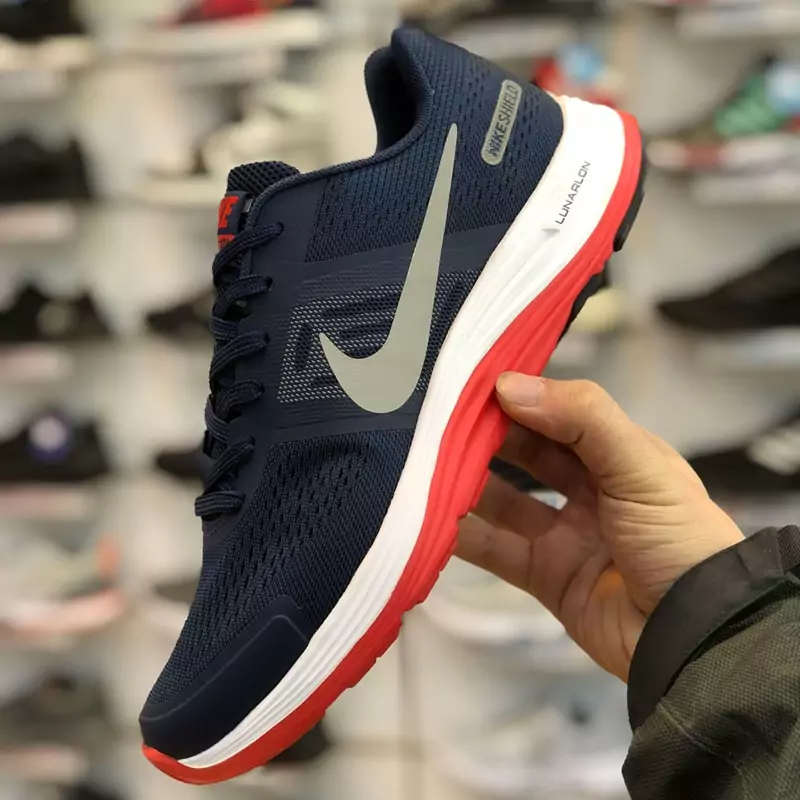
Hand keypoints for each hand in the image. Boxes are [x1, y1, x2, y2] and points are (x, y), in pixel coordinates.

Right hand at [457, 374, 744, 681]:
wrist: (695, 637)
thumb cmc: (678, 538)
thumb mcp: (639, 464)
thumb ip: (581, 418)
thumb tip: (508, 385)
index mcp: (619, 454)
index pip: (559, 413)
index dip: (519, 398)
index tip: (470, 385)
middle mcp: (589, 489)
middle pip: (526, 454)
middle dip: (486, 438)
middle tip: (438, 423)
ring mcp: (564, 535)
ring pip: (503, 501)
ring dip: (466, 485)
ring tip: (424, 465)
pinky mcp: (545, 577)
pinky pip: (495, 550)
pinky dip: (462, 536)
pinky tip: (430, 517)